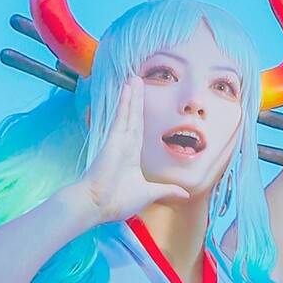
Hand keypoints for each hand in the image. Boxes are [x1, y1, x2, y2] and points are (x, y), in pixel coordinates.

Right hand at [73, 76, 183, 225]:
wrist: (98, 205)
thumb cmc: (118, 202)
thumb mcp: (149, 193)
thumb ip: (166, 190)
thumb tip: (185, 192)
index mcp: (132, 156)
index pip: (138, 129)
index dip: (140, 113)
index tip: (142, 100)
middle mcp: (125, 145)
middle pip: (134, 116)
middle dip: (136, 98)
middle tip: (138, 80)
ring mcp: (119, 141)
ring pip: (128, 113)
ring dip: (132, 95)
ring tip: (134, 78)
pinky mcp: (113, 140)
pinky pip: (121, 117)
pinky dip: (124, 102)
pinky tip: (127, 88)